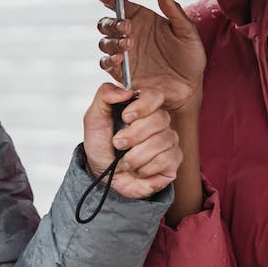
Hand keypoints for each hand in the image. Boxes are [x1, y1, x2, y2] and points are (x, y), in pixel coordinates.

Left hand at [83, 83, 181, 198]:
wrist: (103, 176)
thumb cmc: (101, 146)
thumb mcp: (94, 118)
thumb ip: (105, 95)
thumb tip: (125, 90)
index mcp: (142, 107)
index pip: (154, 95)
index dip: (142, 106)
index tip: (126, 117)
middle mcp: (159, 121)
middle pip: (158, 119)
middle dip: (133, 136)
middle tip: (118, 144)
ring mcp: (169, 140)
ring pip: (161, 142)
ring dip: (135, 156)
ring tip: (125, 161)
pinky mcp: (173, 160)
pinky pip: (166, 159)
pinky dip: (144, 168)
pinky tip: (137, 170)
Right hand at [97, 0, 205, 115]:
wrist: (189, 87)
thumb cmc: (190, 58)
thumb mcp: (188, 33)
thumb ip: (175, 13)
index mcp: (142, 19)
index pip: (121, 5)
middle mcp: (129, 35)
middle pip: (107, 24)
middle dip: (112, 23)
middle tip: (126, 26)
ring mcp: (123, 54)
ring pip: (104, 43)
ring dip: (112, 41)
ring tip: (128, 44)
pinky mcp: (121, 73)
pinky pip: (106, 64)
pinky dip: (108, 60)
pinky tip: (119, 58)